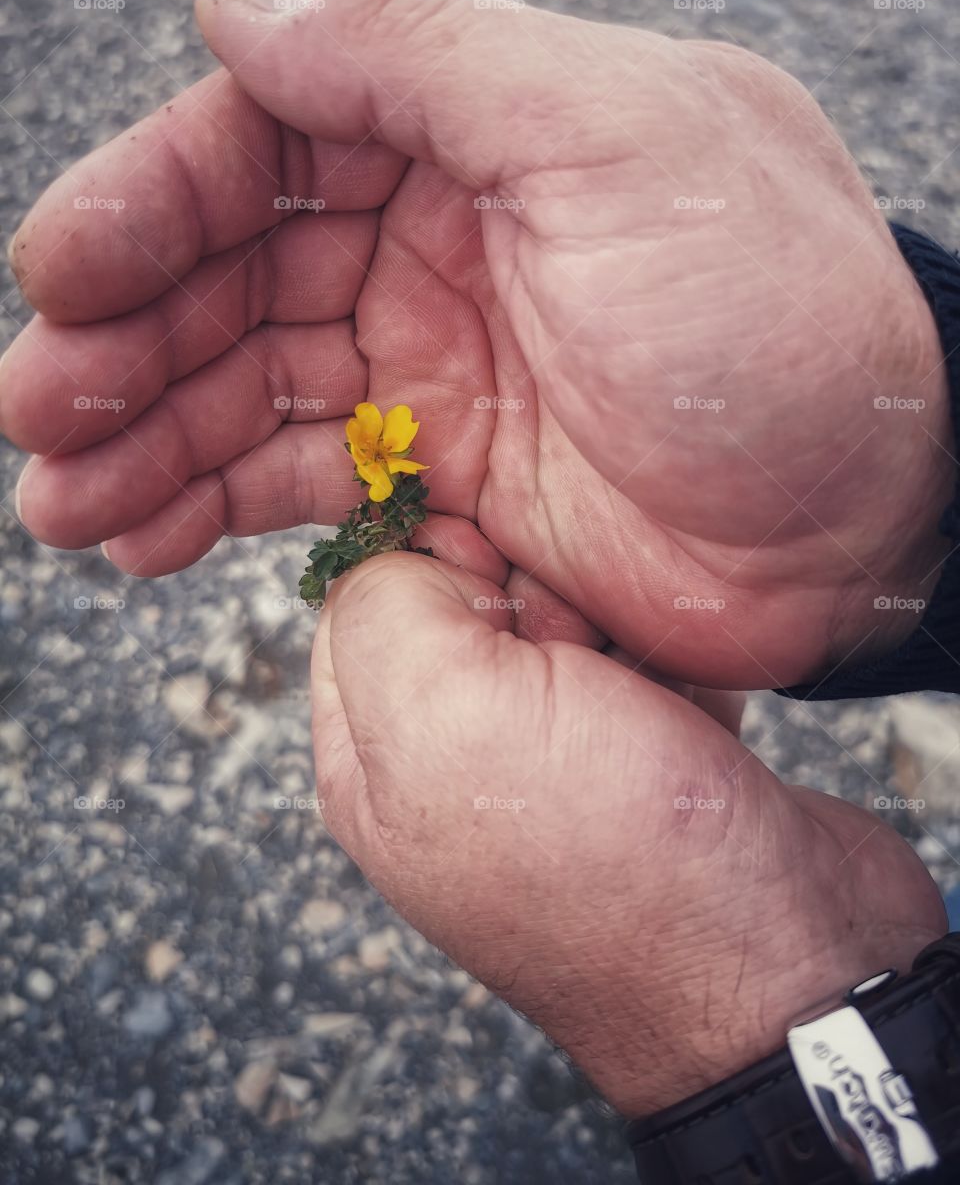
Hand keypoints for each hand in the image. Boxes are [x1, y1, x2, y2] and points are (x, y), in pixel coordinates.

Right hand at [3, 0, 951, 686]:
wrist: (864, 516)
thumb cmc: (771, 322)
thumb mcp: (617, 142)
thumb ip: (425, 58)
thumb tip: (239, 1)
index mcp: (473, 134)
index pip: (267, 140)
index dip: (150, 202)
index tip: (61, 273)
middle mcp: (438, 240)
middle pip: (232, 273)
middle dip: (123, 342)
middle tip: (37, 415)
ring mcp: (433, 368)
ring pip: (245, 388)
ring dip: (143, 439)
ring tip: (66, 505)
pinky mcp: (442, 479)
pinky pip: (295, 484)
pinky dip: (213, 508)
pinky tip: (143, 540)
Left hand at [310, 549, 945, 1113]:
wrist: (787, 964)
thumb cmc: (609, 853)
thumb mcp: (445, 715)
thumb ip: (386, 610)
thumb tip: (411, 562)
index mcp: (376, 759)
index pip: (360, 600)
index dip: (425, 557)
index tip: (490, 567)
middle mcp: (453, 764)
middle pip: (466, 602)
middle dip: (526, 589)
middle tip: (570, 639)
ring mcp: (554, 765)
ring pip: (560, 624)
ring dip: (607, 617)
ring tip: (638, 670)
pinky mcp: (645, 759)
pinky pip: (643, 663)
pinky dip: (671, 656)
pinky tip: (688, 687)